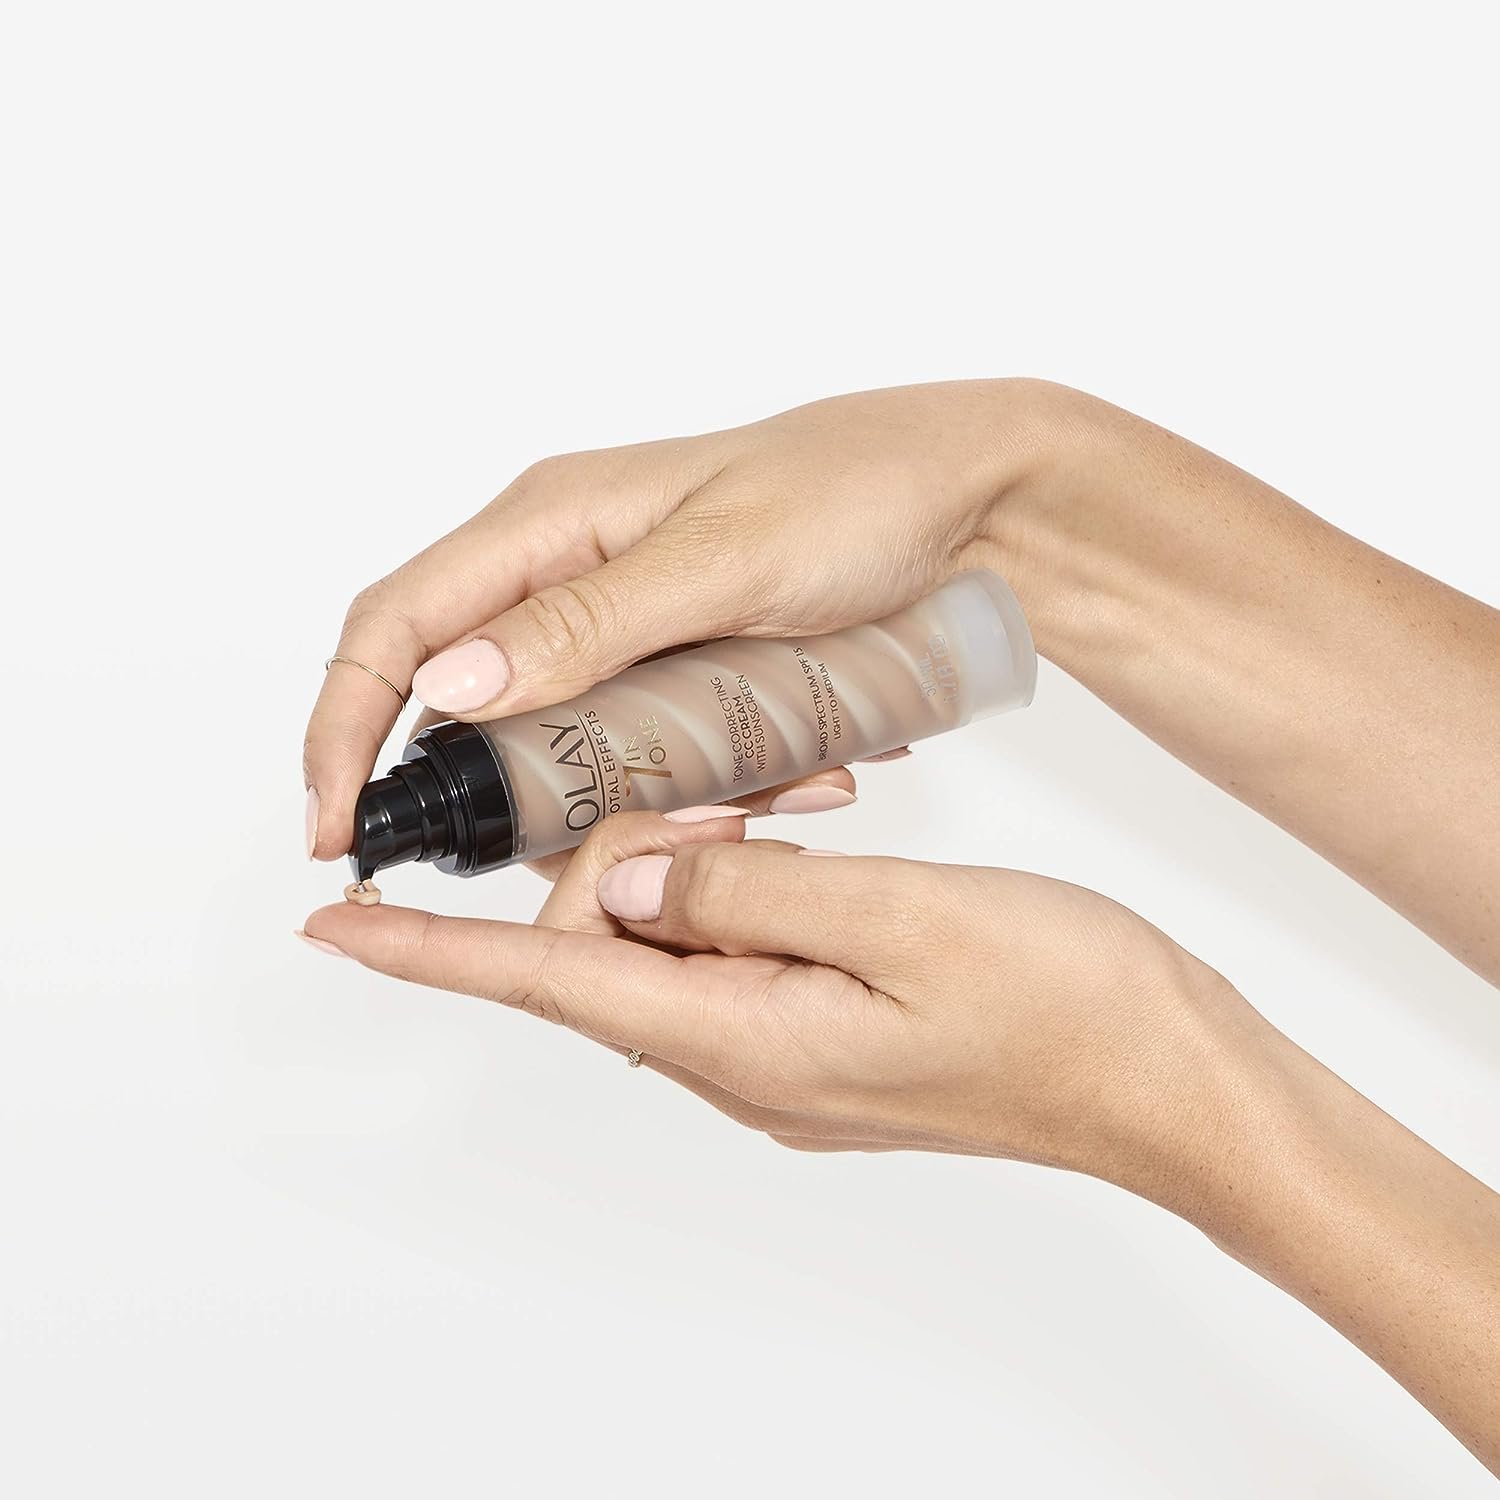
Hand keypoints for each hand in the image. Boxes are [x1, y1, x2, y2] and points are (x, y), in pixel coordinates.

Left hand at [300, 808, 1244, 1183]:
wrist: (1173, 1083)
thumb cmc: (1067, 1006)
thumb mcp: (901, 917)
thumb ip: (745, 892)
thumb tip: (631, 881)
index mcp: (747, 1035)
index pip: (547, 982)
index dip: (433, 951)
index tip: (337, 924)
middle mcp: (745, 1061)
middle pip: (612, 947)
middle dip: (624, 854)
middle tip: (714, 789)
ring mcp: (785, 1057)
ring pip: (678, 944)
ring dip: (698, 866)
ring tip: (779, 809)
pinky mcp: (824, 1036)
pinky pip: (739, 955)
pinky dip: (744, 892)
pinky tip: (803, 846)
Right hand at [303, 379, 1058, 857]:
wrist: (968, 503)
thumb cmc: (853, 494)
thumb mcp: (721, 556)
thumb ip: (586, 622)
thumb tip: (444, 686)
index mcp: (549, 523)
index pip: (396, 626)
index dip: (346, 728)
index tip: (339, 831)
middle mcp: (568, 578)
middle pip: (472, 709)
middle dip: (517, 795)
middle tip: (595, 850)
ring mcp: (625, 630)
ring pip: (568, 747)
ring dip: (634, 799)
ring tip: (752, 802)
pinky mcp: (679, 670)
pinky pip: (648, 748)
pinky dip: (700, 785)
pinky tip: (789, 784)